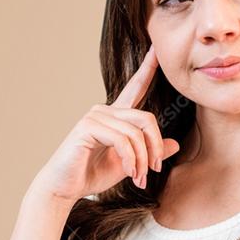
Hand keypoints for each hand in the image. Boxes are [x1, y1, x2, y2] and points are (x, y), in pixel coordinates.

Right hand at [29, 45, 181, 203]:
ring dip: (142, 159)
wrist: (64, 188)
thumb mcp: (130, 164)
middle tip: (154, 170)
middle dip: (155, 147)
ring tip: (139, 178)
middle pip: (147, 118)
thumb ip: (149, 152)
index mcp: (115, 116)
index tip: (157, 51)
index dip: (147, 69)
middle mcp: (105, 111)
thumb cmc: (92, 175)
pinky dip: (130, 159)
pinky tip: (128, 172)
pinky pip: (123, 140)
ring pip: (136, 132)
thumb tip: (175, 144)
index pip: (135, 88)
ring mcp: (94, 117)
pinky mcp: (87, 127)